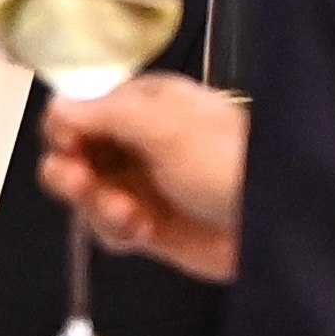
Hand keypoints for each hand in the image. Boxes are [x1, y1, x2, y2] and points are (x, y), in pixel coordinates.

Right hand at [37, 73, 249, 283]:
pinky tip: (141, 231)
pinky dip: (115, 231)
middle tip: (82, 183)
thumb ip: (106, 113)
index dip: (65, 128)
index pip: (78, 108)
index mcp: (142, 104)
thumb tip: (56, 105)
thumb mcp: (167, 127)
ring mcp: (139, 185)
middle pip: (72, 153)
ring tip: (129, 215)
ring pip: (84, 195)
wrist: (278, 225)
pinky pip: (106, 228)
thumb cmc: (230, 163)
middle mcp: (135, 142)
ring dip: (97, 207)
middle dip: (72, 171)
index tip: (68, 146)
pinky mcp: (145, 226)